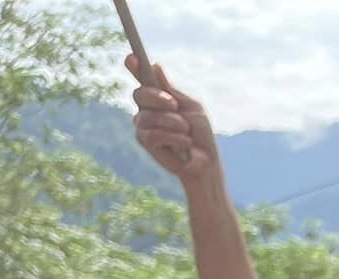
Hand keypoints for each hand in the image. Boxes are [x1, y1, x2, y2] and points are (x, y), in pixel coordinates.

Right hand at [129, 56, 218, 188]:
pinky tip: (185, 143)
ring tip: (186, 131)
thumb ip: (173, 90)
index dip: (134, 67)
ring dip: (172, 123)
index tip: (131, 57)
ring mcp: (143, 124)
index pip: (142, 78)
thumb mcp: (191, 107)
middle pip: (139, 93)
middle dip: (157, 97)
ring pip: (148, 116)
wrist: (206, 161)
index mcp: (158, 96)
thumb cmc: (200, 133)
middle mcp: (146, 108)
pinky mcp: (144, 141)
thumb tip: (156, 66)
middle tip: (173, 104)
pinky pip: (153, 134)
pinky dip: (173, 137)